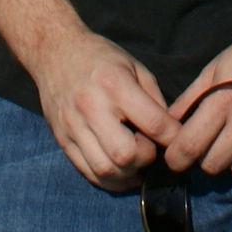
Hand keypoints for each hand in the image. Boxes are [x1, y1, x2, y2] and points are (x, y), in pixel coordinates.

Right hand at [26, 29, 179, 191]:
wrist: (54, 52)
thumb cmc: (100, 57)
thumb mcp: (134, 66)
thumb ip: (154, 99)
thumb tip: (170, 131)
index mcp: (115, 84)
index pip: (153, 124)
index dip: (173, 138)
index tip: (177, 140)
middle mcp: (92, 107)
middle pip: (125, 155)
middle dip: (145, 158)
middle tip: (148, 147)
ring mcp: (73, 126)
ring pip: (105, 170)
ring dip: (127, 173)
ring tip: (134, 161)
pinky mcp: (62, 140)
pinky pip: (87, 172)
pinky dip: (108, 179)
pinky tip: (120, 171)